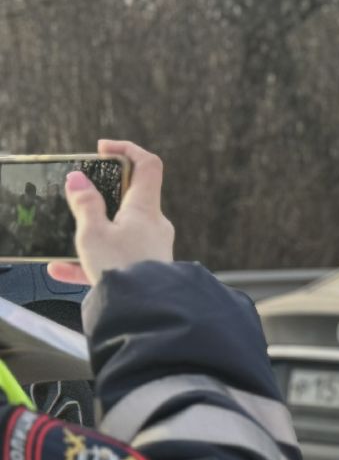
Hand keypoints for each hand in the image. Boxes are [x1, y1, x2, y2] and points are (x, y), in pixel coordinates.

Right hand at [47, 141, 173, 285]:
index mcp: (145, 209)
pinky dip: (92, 260)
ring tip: (65, 241)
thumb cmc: (122, 269)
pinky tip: (62, 270)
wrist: (145, 312)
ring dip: (93, 233)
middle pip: (132, 198)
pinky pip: (116, 259)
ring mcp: (152, 247)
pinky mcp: (146, 270)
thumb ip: (85, 206)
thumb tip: (78, 179)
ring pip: (119, 232)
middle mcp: (154, 225)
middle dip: (104, 196)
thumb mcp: (93, 233)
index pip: (148, 165)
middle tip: (80, 197)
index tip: (104, 148)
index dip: (128, 149)